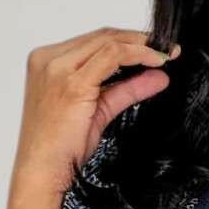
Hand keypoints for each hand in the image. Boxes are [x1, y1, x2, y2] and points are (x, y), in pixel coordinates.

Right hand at [8, 25, 180, 204]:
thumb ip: (127, 89)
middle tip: (167, 48)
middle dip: (139, 39)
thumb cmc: (60, 149)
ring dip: (141, 45)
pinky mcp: (72, 83)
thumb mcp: (99, 111)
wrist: (41, 171)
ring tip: (165, 54)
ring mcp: (58, 68)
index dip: (128, 40)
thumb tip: (158, 76)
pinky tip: (155, 62)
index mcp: (46, 61)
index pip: (94, 40)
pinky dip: (137, 55)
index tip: (155, 48)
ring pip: (108, 42)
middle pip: (102, 36)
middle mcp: (48, 59)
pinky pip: (112, 57)